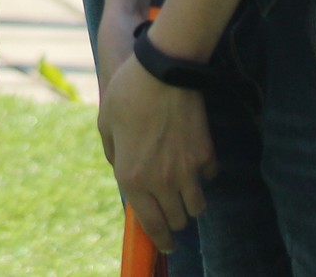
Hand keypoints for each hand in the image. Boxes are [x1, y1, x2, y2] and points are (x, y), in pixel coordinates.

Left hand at [98, 55, 214, 251]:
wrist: (162, 71)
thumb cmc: (127, 94)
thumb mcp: (106, 124)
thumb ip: (112, 154)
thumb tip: (119, 168)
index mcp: (132, 177)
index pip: (152, 225)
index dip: (161, 240)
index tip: (167, 244)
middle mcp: (161, 181)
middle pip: (177, 220)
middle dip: (174, 220)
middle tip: (171, 212)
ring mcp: (187, 170)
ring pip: (197, 207)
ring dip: (191, 203)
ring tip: (184, 192)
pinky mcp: (206, 155)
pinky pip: (209, 178)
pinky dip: (203, 177)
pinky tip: (194, 163)